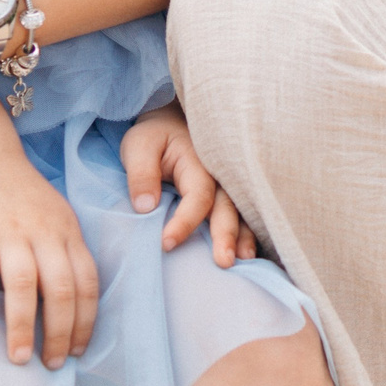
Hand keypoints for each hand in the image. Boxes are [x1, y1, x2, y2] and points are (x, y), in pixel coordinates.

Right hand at [0, 157, 100, 368]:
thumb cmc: (24, 198)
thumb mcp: (56, 220)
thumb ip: (64, 255)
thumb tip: (70, 306)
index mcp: (68, 233)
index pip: (87, 282)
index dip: (86, 319)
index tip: (79, 349)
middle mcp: (44, 233)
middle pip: (61, 288)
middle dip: (60, 331)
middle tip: (53, 363)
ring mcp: (11, 232)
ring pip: (23, 285)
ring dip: (23, 326)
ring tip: (19, 358)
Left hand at [119, 105, 258, 265]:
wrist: (171, 123)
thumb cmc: (154, 137)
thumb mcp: (138, 146)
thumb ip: (141, 174)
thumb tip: (145, 208)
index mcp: (199, 160)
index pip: (197, 195)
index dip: (185, 220)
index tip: (166, 244)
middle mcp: (219, 173)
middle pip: (227, 204)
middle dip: (226, 233)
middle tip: (224, 262)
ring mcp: (227, 182)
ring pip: (241, 210)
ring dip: (244, 235)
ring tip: (244, 259)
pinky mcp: (228, 192)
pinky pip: (242, 211)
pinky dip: (248, 231)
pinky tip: (247, 252)